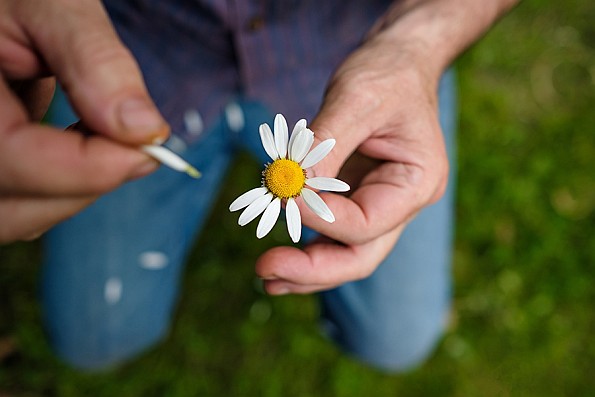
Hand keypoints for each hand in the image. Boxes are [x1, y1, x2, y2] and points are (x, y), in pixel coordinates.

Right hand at [0, 0, 168, 242]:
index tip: (149, 151)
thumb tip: (146, 132)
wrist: (0, 10)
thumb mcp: (51, 5)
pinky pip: (20, 206)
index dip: (85, 168)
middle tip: (137, 144)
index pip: (8, 160)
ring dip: (77, 188)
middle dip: (86, 183)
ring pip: (19, 217)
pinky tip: (80, 144)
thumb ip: (94, 62)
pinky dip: (62, 186)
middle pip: (13, 209)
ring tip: (103, 133)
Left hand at [255, 34, 447, 293]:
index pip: (365, 223)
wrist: (397, 63)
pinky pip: (332, 233)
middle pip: (360, 256)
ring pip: (344, 253)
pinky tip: (277, 260)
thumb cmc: (386, 75)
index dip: (320, 217)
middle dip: (312, 269)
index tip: (281, 197)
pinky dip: (306, 246)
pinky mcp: (356, 199)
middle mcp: (401, 203)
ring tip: (265, 275)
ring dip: (305, 268)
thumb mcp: (356, 98)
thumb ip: (323, 145)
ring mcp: (378, 204)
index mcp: (417, 183)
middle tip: (266, 271)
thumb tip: (288, 186)